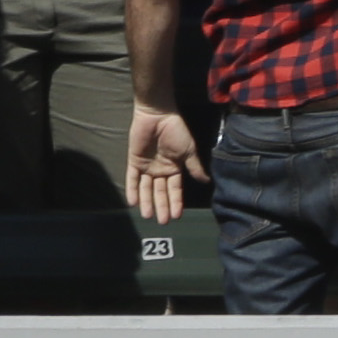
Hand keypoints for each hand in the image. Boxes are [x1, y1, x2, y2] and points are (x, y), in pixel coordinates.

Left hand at [127, 100, 204, 222]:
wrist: (158, 115)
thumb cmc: (176, 131)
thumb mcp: (188, 151)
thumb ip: (194, 167)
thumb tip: (206, 181)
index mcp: (174, 168)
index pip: (175, 189)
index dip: (175, 202)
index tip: (176, 216)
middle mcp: (160, 170)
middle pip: (160, 192)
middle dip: (161, 206)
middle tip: (162, 221)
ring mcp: (146, 166)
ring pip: (146, 188)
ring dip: (147, 201)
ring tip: (148, 215)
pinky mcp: (134, 160)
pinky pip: (132, 178)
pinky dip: (132, 189)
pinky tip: (133, 202)